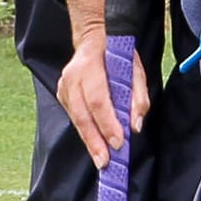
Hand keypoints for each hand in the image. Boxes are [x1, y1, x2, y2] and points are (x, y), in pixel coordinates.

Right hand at [57, 22, 152, 169]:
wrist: (93, 39)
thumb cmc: (117, 55)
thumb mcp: (135, 68)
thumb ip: (138, 97)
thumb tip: (134, 126)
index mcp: (91, 65)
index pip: (98, 99)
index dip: (107, 123)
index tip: (118, 143)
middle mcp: (73, 76)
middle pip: (82, 114)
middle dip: (94, 140)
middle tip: (104, 162)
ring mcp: (64, 85)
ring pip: (75, 118)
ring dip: (89, 141)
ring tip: (100, 160)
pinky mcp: (61, 93)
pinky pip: (73, 116)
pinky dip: (84, 131)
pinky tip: (94, 144)